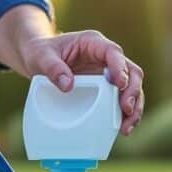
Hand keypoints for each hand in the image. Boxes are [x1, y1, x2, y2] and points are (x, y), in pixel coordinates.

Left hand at [19, 30, 144, 134]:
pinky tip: (121, 128)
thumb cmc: (41, 53)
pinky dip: (124, 115)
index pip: (113, 53)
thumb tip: (68, 86)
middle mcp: (106, 58)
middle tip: (126, 109)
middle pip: (131, 72)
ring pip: (131, 88)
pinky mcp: (106, 89)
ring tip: (125, 128)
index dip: (120, 68)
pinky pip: (121, 100)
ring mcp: (108, 74)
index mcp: (93, 43)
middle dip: (132, 91)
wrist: (38, 59)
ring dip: (134, 108)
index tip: (119, 84)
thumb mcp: (41, 57)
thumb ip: (52, 68)